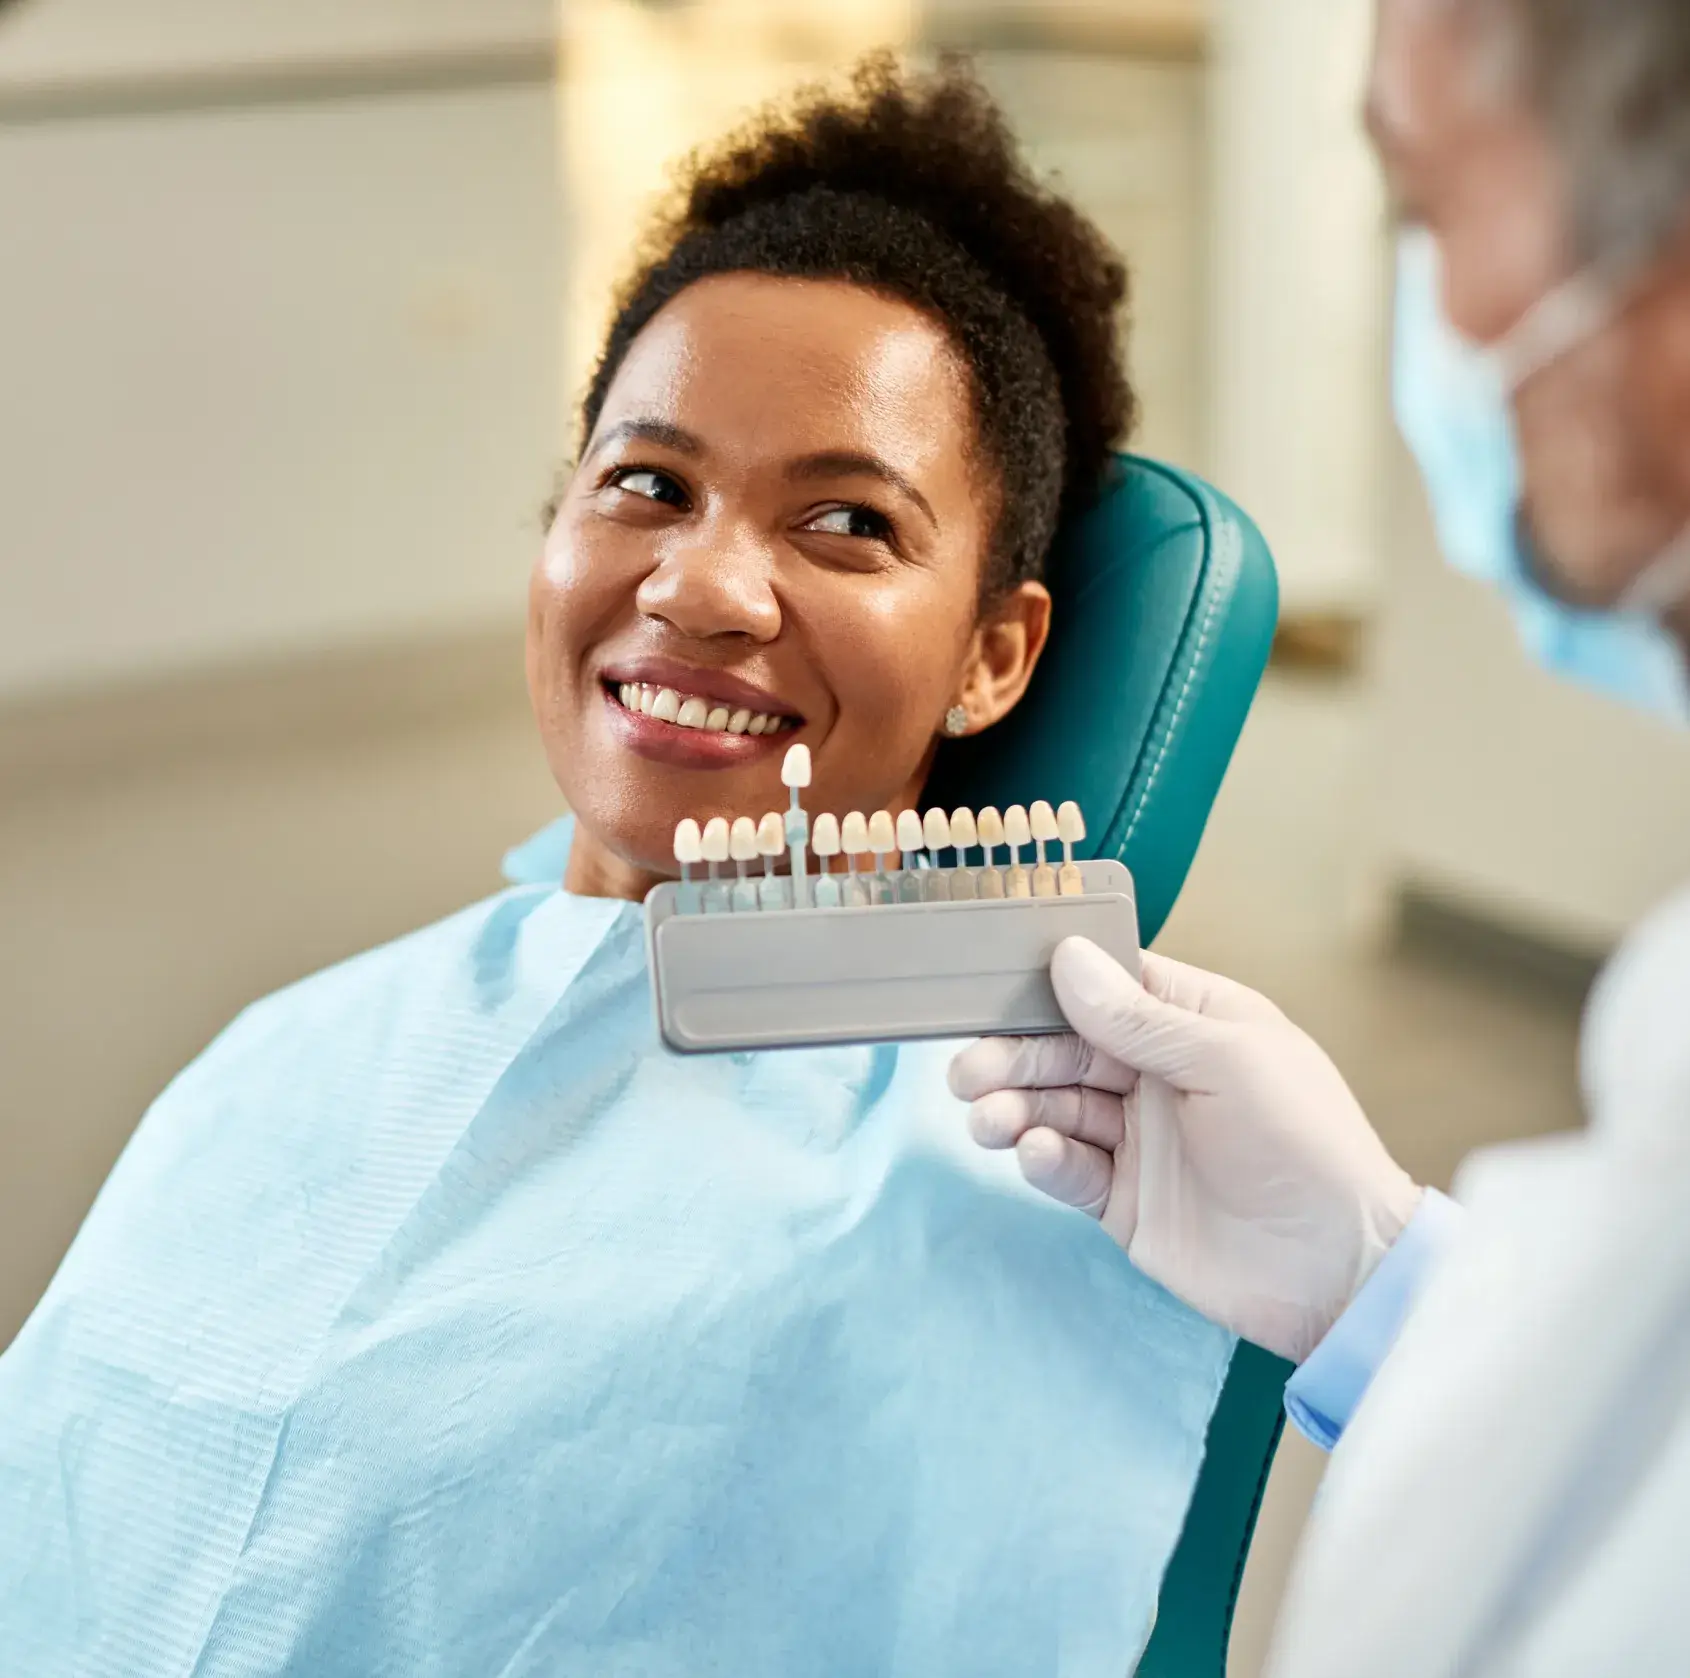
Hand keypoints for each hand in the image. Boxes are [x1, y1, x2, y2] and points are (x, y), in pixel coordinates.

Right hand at [948, 938, 1421, 1362]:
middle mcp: (1159, 1074)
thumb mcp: (1228, 1062)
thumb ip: (1140, 1019)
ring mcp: (1139, 1139)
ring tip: (989, 1121)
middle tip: (966, 1072)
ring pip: (1056, 1107)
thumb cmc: (1305, 1144)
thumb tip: (1067, 958)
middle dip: (1014, 1056)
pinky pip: (1069, 1168)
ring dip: (1016, 1108)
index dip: (1051, 984)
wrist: (1337, 1270)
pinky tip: (1036, 1153)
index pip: (1107, 986)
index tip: (992, 985)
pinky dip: (1044, 1158)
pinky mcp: (1124, 1200)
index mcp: (1193, 1023)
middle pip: (1066, 1049)